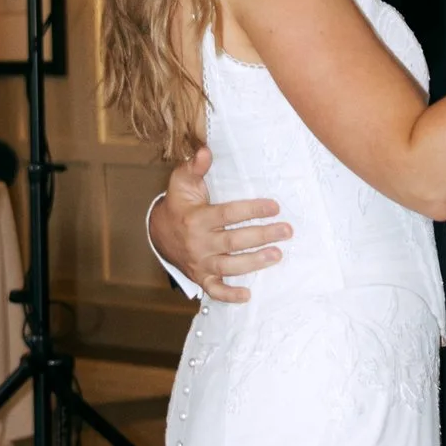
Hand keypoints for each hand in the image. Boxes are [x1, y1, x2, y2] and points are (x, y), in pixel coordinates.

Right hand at [152, 145, 291, 300]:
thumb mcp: (182, 181)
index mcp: (197, 218)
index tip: (275, 206)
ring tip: (277, 255)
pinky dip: (229, 295)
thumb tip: (205, 150)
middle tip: (286, 231)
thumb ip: (195, 166)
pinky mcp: (201, 277)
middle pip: (234, 241)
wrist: (159, 232)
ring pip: (229, 266)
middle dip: (262, 236)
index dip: (252, 209)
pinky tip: (248, 295)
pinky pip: (214, 290)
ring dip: (254, 263)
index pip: (228, 214)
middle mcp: (199, 242)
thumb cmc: (178, 203)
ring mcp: (200, 262)